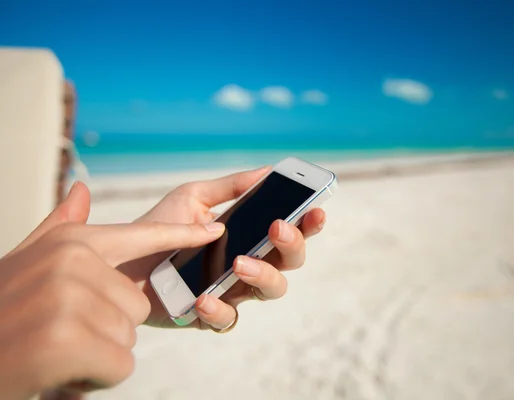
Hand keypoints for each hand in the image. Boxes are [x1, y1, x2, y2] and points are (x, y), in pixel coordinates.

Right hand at [0, 183, 226, 398]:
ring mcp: (69, 298)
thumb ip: (60, 226)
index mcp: (72, 242)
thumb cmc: (1, 309)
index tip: (214, 228)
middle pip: (138, 303)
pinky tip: (62, 369)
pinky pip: (119, 364)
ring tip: (59, 348)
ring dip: (99, 352)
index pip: (142, 234)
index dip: (181, 234)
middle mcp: (73, 262)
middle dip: (109, 327)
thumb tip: (83, 188)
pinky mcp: (67, 339)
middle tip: (65, 330)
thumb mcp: (28, 259)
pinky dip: (95, 377)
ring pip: (128, 336)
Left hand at [119, 166, 326, 329]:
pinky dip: (219, 309)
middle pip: (290, 262)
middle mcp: (248, 264)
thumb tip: (267, 170)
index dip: (308, 224)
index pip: (290, 231)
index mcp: (249, 236)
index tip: (315, 210)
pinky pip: (227, 319)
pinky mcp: (208, 314)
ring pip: (270, 290)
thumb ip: (230, 186)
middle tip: (276, 229)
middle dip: (291, 245)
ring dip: (263, 274)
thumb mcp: (194, 197)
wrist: (121, 260)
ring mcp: (231, 290)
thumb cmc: (160, 226)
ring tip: (238, 262)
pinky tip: (203, 297)